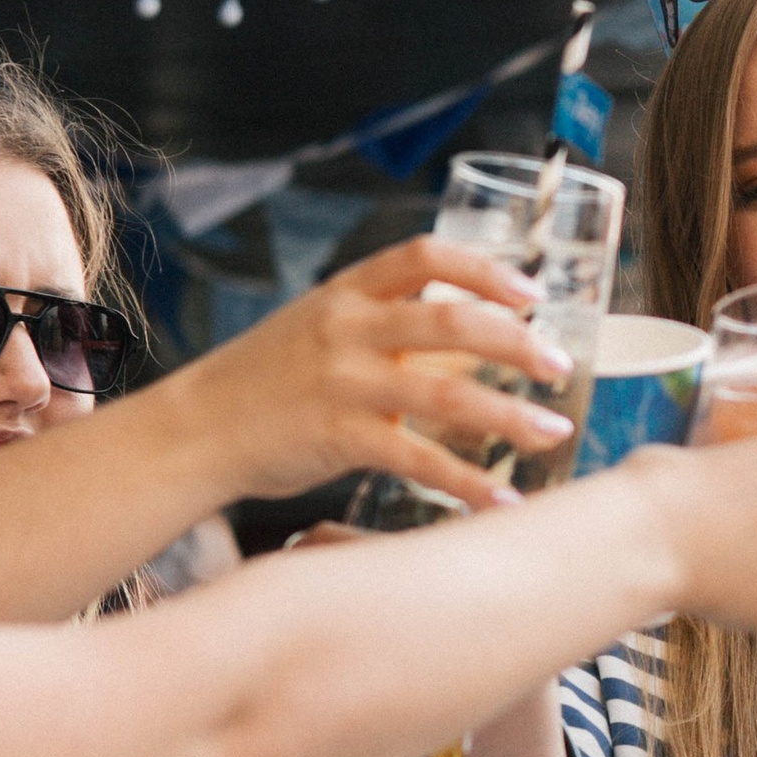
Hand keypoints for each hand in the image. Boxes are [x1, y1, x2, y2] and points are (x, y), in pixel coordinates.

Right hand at [164, 238, 574, 512]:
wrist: (196, 429)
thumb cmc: (270, 381)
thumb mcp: (326, 332)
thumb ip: (395, 330)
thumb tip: (483, 343)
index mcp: (348, 292)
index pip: (425, 255)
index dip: (486, 269)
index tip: (532, 293)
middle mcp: (348, 328)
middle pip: (450, 321)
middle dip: (517, 343)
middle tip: (560, 366)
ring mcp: (342, 382)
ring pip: (445, 393)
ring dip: (509, 415)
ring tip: (553, 433)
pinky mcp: (337, 437)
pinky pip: (417, 458)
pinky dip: (466, 481)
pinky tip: (500, 500)